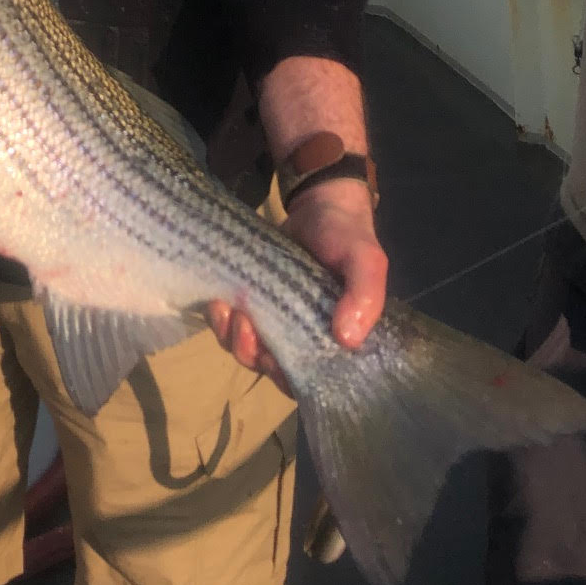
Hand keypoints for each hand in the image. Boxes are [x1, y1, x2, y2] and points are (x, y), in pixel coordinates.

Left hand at [207, 180, 387, 378]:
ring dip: (233, 338)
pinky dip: (219, 319)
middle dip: (252, 354)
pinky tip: (219, 302)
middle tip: (248, 326)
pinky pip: (226, 323)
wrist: (320, 204)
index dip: (285, 377)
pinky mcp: (247, 300)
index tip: (274, 358)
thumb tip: (347, 339)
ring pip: (244, 348)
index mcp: (330, 340)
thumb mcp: (366, 261)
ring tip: (232, 311)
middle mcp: (299, 336)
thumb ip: (365, 296)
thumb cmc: (347, 238)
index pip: (306, 380)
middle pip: (268, 367)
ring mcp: (270, 319)